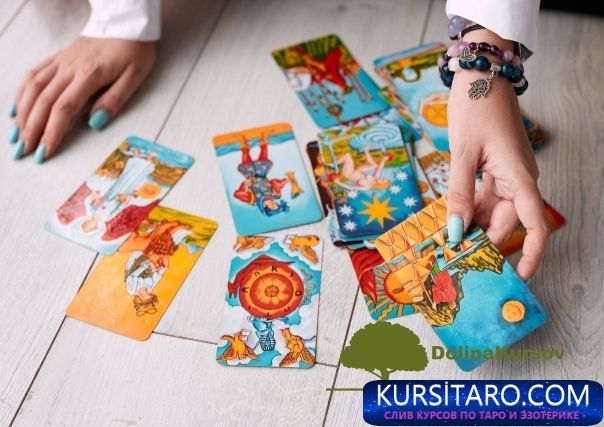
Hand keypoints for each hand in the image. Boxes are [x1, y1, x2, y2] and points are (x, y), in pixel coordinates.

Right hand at [11, 37, 155, 162]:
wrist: (125, 21)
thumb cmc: (134, 51)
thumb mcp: (134, 77)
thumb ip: (114, 100)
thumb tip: (95, 123)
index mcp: (90, 75)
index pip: (64, 108)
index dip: (52, 132)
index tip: (45, 152)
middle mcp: (69, 68)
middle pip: (43, 101)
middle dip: (31, 129)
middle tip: (23, 152)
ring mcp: (61, 61)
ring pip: (33, 88)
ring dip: (22, 114)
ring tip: (16, 136)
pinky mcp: (58, 57)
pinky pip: (34, 74)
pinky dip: (21, 92)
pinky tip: (16, 109)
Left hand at [446, 30, 548, 279]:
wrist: (480, 76)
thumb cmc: (475, 108)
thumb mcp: (462, 153)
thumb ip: (459, 193)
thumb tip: (456, 231)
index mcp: (520, 176)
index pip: (535, 224)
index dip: (530, 254)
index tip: (518, 276)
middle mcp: (519, 179)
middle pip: (507, 222)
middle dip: (484, 241)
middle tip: (455, 259)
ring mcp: (508, 174)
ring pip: (494, 211)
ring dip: (474, 226)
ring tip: (449, 243)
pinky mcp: (496, 169)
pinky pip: (486, 197)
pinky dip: (471, 210)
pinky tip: (453, 220)